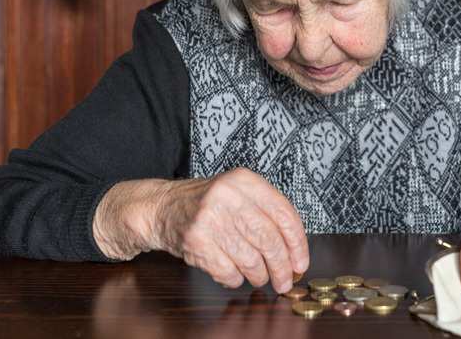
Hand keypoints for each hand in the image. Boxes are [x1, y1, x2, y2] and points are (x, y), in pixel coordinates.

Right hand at [93, 168, 308, 293]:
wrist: (160, 207)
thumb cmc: (206, 203)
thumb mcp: (238, 193)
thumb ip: (266, 213)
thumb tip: (294, 252)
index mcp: (245, 181)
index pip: (284, 214)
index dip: (298, 244)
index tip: (300, 262)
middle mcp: (228, 196)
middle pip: (270, 240)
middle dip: (281, 267)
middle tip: (284, 280)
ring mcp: (210, 219)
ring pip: (251, 260)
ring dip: (259, 276)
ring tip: (258, 277)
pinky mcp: (196, 241)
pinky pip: (228, 271)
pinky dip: (235, 279)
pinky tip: (234, 273)